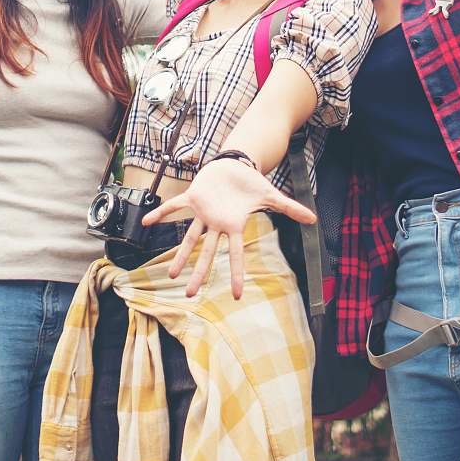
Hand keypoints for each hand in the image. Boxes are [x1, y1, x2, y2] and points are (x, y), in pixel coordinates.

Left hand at [142, 157, 312, 297]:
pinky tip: (145, 222)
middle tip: (188, 294)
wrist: (237, 165)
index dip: (237, 274)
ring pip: (189, 237)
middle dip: (198, 274)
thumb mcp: (271, 196)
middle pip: (207, 253)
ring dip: (179, 255)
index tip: (236, 295)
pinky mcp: (193, 197)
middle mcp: (217, 224)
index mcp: (234, 226)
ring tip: (169, 274)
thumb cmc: (251, 183)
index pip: (236, 255)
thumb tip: (313, 219)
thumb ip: (289, 209)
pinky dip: (161, 213)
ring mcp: (204, 212)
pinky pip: (174, 206)